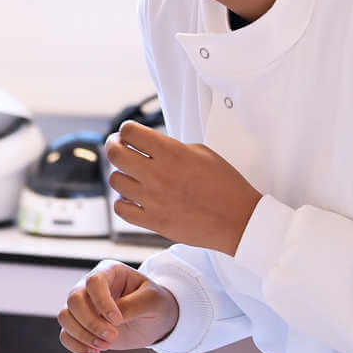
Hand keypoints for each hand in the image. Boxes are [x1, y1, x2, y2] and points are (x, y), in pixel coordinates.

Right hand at [58, 260, 178, 352]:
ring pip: (65, 316)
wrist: (154, 320)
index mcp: (109, 272)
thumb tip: (109, 319)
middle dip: (91, 322)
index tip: (118, 321)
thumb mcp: (153, 301)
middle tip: (114, 337)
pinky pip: (65, 334)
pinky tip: (95, 350)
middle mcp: (90, 286)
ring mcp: (83, 306)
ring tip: (106, 346)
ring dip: (83, 335)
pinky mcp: (80, 325)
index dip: (102, 302)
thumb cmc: (155, 304)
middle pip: (74, 299)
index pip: (94, 281)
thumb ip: (132, 306)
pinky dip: (76, 345)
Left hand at [105, 121, 262, 254]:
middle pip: (115, 153)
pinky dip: (124, 202)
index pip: (130, 132)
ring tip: (133, 177)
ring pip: (115, 181)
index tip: (128, 134)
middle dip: (114, 146)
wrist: (239, 220)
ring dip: (121, 175)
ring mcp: (153, 199)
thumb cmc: (225, 185)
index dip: (126, 130)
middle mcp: (158, 174)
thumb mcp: (202, 153)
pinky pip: (121, 209)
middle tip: (119, 148)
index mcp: (171, 153)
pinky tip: (134, 198)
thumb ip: (172, 147)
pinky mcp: (153, 222)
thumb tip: (149, 146)